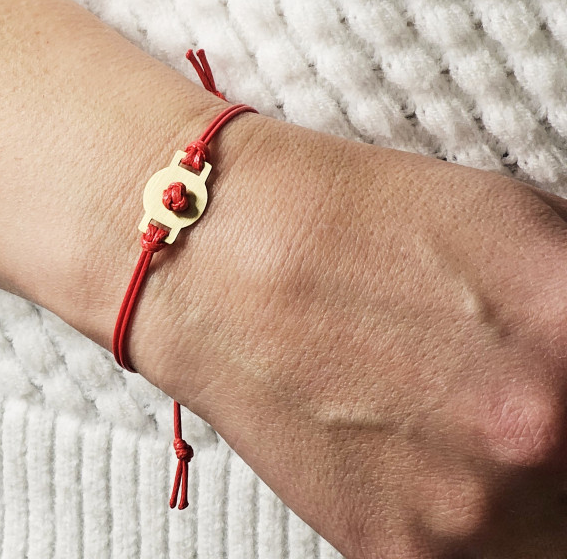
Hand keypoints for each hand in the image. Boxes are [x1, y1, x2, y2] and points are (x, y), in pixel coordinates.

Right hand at [131, 114, 566, 557]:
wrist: (215, 259)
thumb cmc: (352, 221)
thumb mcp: (519, 221)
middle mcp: (535, 436)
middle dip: (561, 439)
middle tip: (513, 402)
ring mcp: (464, 510)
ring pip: (553, 529)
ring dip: (531, 491)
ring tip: (458, 420)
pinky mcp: (398, 554)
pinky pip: (480, 555)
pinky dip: (466, 516)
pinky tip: (418, 450)